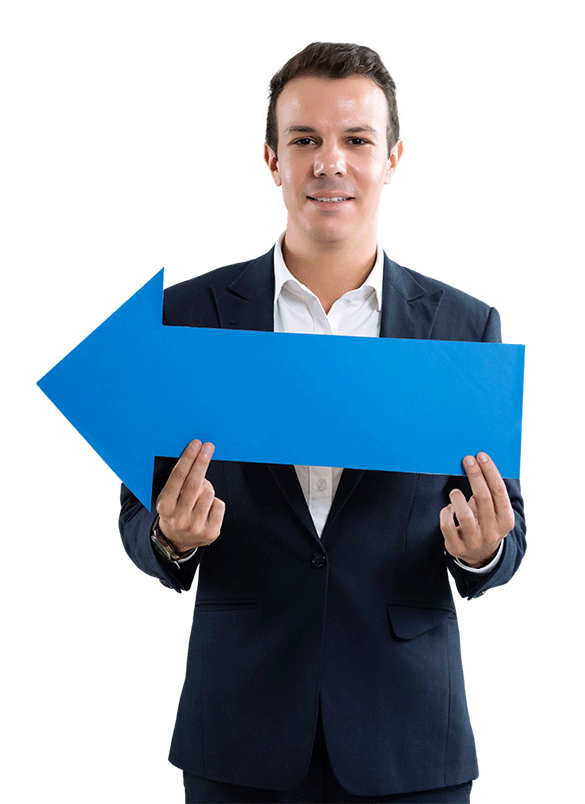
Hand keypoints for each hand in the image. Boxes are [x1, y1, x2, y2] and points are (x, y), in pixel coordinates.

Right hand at [156, 440, 225, 551]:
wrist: (177, 540)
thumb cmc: (175, 510)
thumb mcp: (169, 497)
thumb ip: (179, 480)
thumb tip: (195, 455)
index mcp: (164, 506)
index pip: (178, 477)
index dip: (188, 458)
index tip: (196, 444)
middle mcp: (179, 518)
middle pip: (195, 483)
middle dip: (202, 462)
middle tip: (208, 447)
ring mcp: (195, 527)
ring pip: (209, 493)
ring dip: (207, 488)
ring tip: (200, 495)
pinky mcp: (211, 533)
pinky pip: (219, 505)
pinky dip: (215, 502)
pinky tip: (207, 508)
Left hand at [440, 452, 514, 568]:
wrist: (481, 556)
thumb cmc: (487, 523)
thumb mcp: (496, 512)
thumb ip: (492, 492)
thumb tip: (482, 461)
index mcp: (506, 520)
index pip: (499, 491)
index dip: (490, 471)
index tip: (481, 456)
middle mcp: (492, 532)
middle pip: (483, 498)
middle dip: (474, 475)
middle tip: (467, 460)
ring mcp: (474, 541)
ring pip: (463, 514)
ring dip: (457, 496)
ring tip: (455, 492)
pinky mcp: (457, 547)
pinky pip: (447, 525)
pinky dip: (446, 512)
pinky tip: (449, 508)